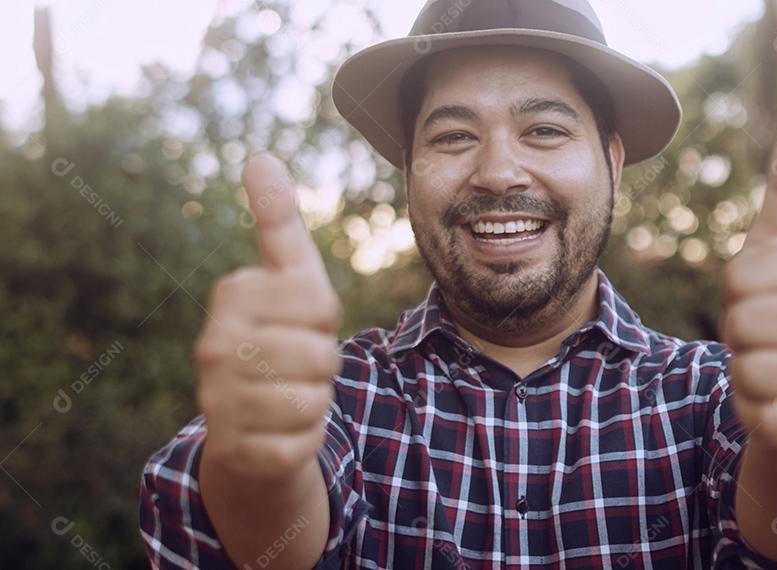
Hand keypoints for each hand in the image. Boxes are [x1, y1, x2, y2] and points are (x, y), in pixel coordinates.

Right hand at [195, 153, 342, 478]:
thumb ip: (278, 223)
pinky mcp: (236, 449)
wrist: (248, 430)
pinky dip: (304, 439)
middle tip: (293, 366)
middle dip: (323, 365)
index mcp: (232, 295)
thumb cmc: (279, 340)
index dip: (325, 320)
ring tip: (286, 396)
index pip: (322, 304)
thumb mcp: (288, 280)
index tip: (299, 323)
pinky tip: (278, 432)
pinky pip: (304, 441)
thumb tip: (261, 157)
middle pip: (322, 354)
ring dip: (315, 402)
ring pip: (316, 398)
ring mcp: (217, 400)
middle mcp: (214, 344)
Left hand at [721, 124, 776, 448]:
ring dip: (743, 373)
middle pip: (739, 321)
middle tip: (763, 338)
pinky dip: (752, 411)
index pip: (738, 275)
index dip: (734, 293)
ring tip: (772, 369)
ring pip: (743, 367)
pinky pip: (753, 411)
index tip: (759, 299)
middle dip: (737, 334)